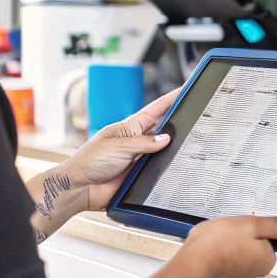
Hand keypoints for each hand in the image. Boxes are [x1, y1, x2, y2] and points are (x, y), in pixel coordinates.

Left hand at [65, 89, 180, 210]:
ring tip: (191, 140)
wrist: (80, 188)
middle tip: (197, 115)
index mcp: (129, 127)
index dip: (171, 99)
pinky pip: (158, 170)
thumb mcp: (118, 146)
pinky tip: (176, 166)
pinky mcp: (139, 176)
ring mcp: (139, 159)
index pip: (155, 110)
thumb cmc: (90, 161)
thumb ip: (144, 143)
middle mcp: (136, 141)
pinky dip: (166, 168)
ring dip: (173, 148)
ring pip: (163, 151)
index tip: (186, 89)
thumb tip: (167, 139)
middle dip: (178, 122)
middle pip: (163, 128)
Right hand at [176, 214, 276, 277]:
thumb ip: (274, 225)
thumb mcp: (251, 224)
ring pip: (234, 261)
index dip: (255, 231)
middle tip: (226, 232)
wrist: (190, 268)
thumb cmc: (218, 244)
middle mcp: (254, 276)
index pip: (268, 243)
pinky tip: (205, 254)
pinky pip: (220, 271)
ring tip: (213, 243)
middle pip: (251, 252)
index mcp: (266, 261)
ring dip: (226, 252)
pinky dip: (214, 262)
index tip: (244, 226)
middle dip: (240, 241)